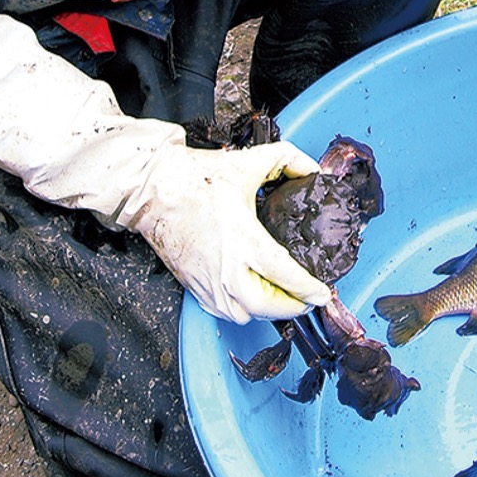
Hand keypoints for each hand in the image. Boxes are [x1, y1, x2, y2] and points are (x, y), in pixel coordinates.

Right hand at [128, 138, 332, 322]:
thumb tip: (311, 170)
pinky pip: (226, 312)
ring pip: (247, 315)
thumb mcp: (250, 162)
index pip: (286, 276)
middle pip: (269, 307)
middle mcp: (227, 270)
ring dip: (268, 310)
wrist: (153, 189)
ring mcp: (209, 283)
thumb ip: (288, 160)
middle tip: (307, 298)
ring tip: (282, 296)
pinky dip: (244, 310)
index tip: (323, 293)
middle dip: (294, 306)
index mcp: (244, 240)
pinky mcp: (195, 287)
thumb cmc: (195, 179)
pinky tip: (253, 296)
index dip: (309, 289)